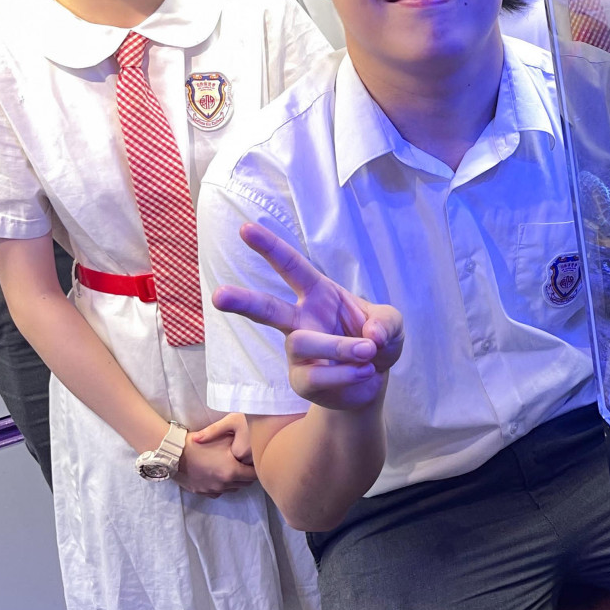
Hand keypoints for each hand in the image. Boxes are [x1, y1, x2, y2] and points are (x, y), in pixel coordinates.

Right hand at [174, 422, 258, 496]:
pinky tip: (218, 476)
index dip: (256, 468)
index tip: (255, 462)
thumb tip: (252, 448)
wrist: (175, 452)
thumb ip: (241, 446)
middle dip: (247, 475)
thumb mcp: (225, 439)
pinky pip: (218, 492)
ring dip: (235, 481)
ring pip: (232, 489)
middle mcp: (224, 485)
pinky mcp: (201, 492)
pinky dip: (221, 486)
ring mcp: (212, 489)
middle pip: (245, 484)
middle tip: (244, 464)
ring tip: (231, 469)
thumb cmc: (201, 444)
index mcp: (232, 472)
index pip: (254, 475)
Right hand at [212, 222, 403, 411]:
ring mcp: (297, 353)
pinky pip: (317, 375)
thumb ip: (386, 323)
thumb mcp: (390, 323)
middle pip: (267, 309)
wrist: (373, 381)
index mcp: (318, 294)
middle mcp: (301, 320)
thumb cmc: (374, 342)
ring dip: (341, 348)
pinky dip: (348, 373)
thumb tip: (369, 337)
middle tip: (219, 296)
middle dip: (243, 301)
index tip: (246, 229)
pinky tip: (364, 371)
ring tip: (367, 352)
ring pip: (302, 343)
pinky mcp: (300, 380)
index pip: (292, 267)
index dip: (271, 248)